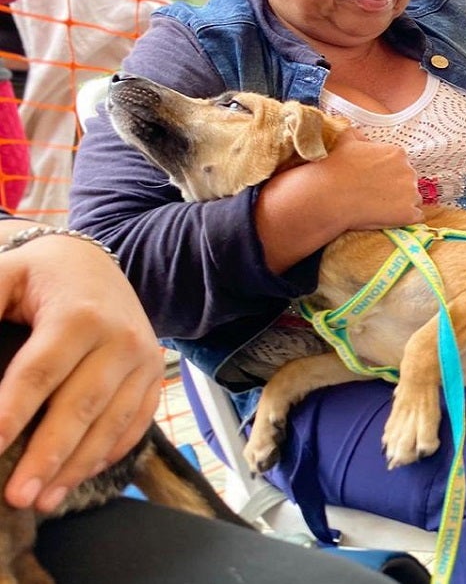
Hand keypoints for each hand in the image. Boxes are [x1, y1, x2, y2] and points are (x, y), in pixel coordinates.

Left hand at [0, 230, 163, 512]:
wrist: (94, 263)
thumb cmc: (38, 275)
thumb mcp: (3, 276)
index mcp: (80, 314)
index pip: (41, 372)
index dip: (12, 413)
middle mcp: (121, 338)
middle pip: (81, 405)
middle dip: (48, 455)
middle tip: (18, 496)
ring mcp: (144, 359)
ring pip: (112, 421)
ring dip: (78, 466)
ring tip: (44, 500)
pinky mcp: (153, 375)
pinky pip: (137, 422)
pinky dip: (110, 452)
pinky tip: (80, 476)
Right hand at [318, 131, 424, 230]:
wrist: (329, 197)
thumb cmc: (336, 168)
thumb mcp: (346, 139)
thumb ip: (359, 134)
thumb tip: (364, 139)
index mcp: (397, 153)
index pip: (401, 164)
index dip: (387, 173)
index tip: (375, 180)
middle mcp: (409, 171)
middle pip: (408, 180)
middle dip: (396, 187)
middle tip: (376, 194)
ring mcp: (410, 193)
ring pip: (413, 198)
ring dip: (402, 202)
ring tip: (380, 206)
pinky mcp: (409, 214)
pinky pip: (415, 216)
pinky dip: (405, 218)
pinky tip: (389, 217)